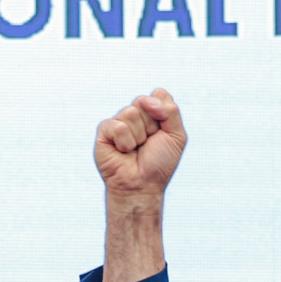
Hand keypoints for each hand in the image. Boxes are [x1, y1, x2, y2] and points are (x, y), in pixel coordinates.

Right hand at [95, 89, 184, 281]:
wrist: (142, 186)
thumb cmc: (158, 164)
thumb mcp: (176, 136)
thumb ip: (171, 111)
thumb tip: (147, 99)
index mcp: (151, 113)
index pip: (159, 95)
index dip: (163, 114)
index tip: (162, 133)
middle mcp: (134, 115)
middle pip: (143, 101)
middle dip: (151, 125)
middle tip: (147, 144)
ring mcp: (119, 122)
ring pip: (131, 113)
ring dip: (138, 136)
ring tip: (135, 150)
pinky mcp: (104, 132)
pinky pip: (117, 126)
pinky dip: (124, 142)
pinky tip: (123, 152)